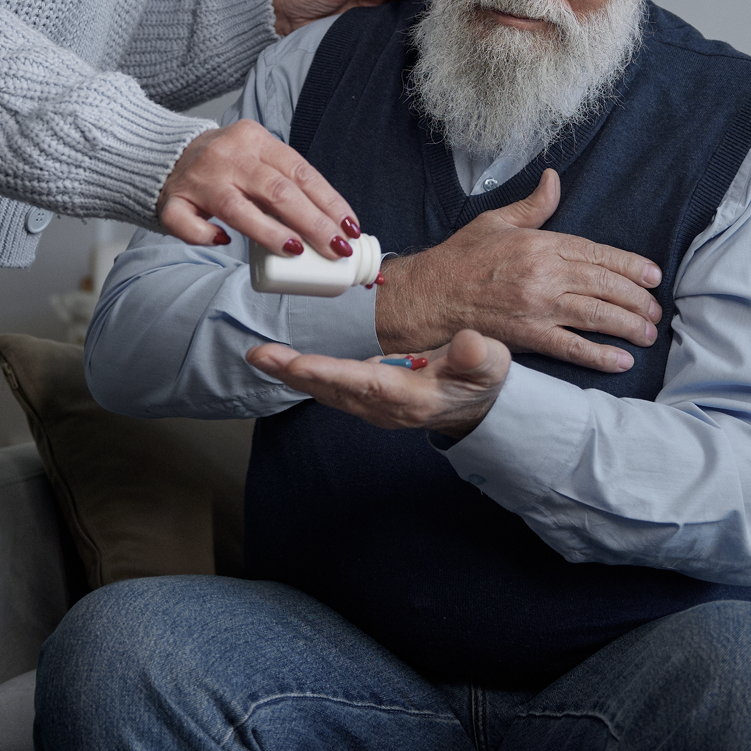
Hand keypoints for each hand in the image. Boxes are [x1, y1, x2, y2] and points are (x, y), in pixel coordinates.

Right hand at [158, 117, 361, 258]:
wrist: (165, 153)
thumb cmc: (226, 164)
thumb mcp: (258, 158)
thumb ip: (285, 182)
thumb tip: (333, 226)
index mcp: (255, 140)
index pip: (301, 171)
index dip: (329, 202)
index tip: (351, 228)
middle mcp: (228, 156)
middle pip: (277, 190)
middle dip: (312, 222)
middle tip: (336, 248)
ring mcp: (198, 179)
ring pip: (236, 208)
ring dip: (270, 232)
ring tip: (296, 251)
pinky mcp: (173, 201)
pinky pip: (187, 222)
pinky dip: (205, 235)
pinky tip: (222, 243)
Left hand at [247, 328, 510, 439]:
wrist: (479, 407)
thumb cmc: (482, 379)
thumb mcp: (491, 364)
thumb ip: (478, 355)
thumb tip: (469, 343)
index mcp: (410, 397)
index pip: (364, 383)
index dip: (329, 373)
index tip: (297, 364)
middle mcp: (384, 407)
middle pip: (332, 390)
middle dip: (294, 373)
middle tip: (259, 354)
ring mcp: (373, 406)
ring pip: (325, 390)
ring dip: (292, 374)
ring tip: (261, 355)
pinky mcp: (367, 398)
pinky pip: (329, 387)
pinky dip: (304, 375)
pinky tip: (282, 362)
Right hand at [375, 169, 663, 372]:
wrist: (427, 296)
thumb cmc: (460, 258)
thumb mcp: (496, 221)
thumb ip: (533, 205)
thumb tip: (554, 179)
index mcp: (540, 243)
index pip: (597, 253)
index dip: (630, 266)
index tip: (653, 276)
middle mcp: (544, 273)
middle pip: (605, 285)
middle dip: (637, 299)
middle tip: (656, 310)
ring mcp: (538, 306)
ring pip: (596, 315)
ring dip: (628, 326)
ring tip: (647, 333)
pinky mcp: (527, 336)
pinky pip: (572, 347)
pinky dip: (599, 355)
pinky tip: (621, 361)